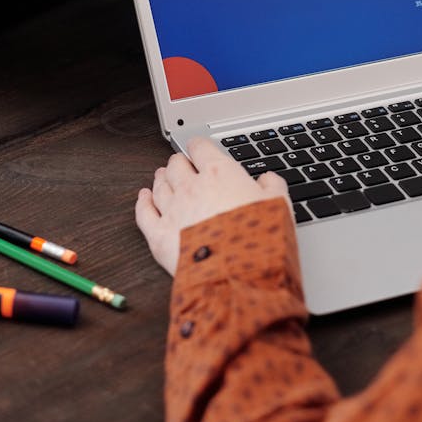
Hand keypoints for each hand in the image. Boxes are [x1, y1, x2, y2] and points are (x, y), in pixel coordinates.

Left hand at [135, 137, 290, 275]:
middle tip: (182, 164)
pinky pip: (144, 213)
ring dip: (161, 178)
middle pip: (176, 165)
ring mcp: (173, 211)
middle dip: (179, 162)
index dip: (198, 146)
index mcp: (219, 173)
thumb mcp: (279, 204)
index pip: (200, 148)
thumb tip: (268, 179)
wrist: (240, 275)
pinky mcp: (159, 237)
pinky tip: (144, 197)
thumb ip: (272, 186)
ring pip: (160, 186)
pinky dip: (143, 202)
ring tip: (163, 175)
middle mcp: (191, 187)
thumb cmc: (260, 238)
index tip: (199, 147)